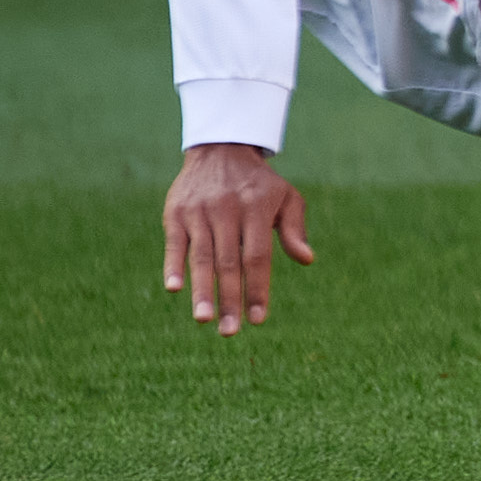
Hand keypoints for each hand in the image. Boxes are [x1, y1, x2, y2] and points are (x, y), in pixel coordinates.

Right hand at [162, 143, 311, 335]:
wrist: (221, 148)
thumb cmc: (259, 183)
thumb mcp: (285, 197)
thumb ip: (294, 228)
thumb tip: (306, 259)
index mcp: (258, 208)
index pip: (258, 257)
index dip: (258, 288)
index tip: (258, 319)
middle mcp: (228, 210)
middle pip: (229, 262)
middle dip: (230, 299)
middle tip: (230, 332)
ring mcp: (200, 212)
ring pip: (202, 257)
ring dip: (202, 290)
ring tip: (204, 320)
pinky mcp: (176, 213)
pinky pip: (175, 243)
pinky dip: (173, 266)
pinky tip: (175, 289)